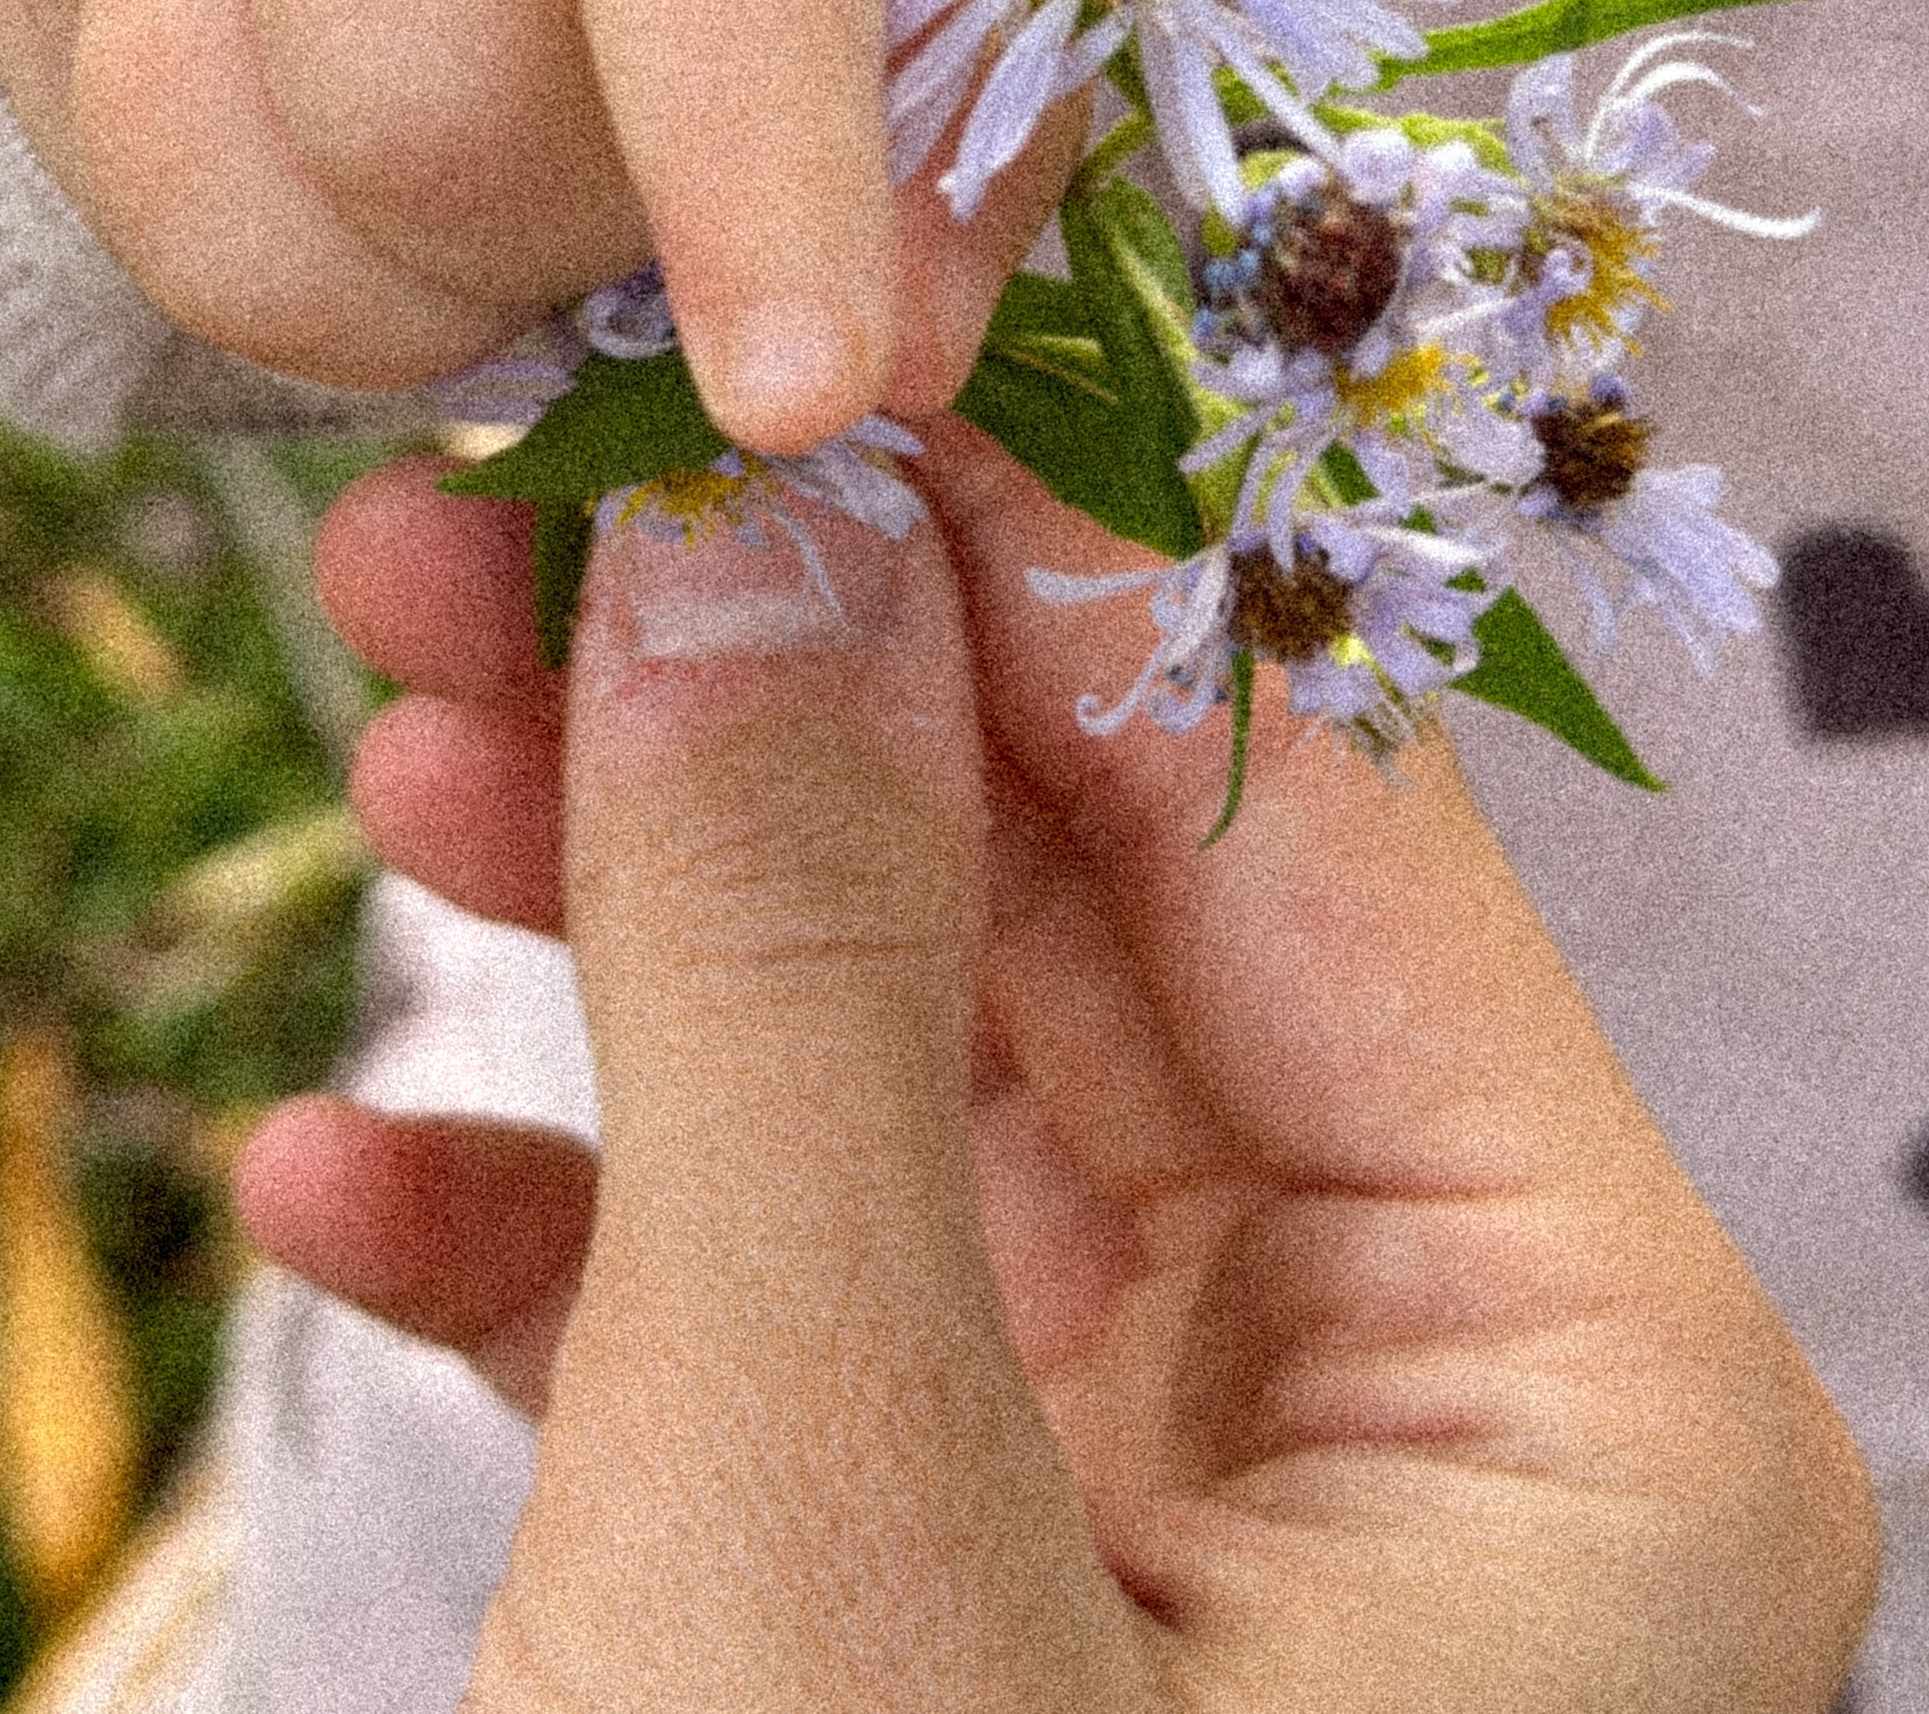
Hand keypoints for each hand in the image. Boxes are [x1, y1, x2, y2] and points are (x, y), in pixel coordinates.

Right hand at [0, 0, 1075, 451]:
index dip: (758, 132)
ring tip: (579, 152)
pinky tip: (438, 185)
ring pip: (289, 177)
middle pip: (444, 59)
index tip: (818, 393)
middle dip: (612, 231)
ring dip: (482, 278)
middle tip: (713, 175)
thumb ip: (985, 38)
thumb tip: (902, 358)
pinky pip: (183, 236)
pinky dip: (351, 303)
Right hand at [236, 429, 1877, 1712]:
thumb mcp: (823, 1512)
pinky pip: (800, 1325)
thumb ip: (798, 986)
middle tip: (485, 523)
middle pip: (1075, 917)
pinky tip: (349, 1158)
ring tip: (388, 737)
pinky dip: (576, 1225)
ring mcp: (1202, 1535)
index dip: (999, 536)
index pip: (1281, 796)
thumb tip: (735, 533)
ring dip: (638, 922)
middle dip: (758, 713)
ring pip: (917, 1087)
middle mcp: (1437, 1430)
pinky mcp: (975, 1622)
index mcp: (1579, 1382)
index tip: (748, 343)